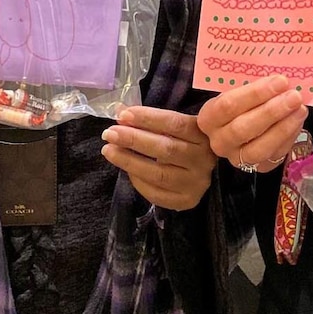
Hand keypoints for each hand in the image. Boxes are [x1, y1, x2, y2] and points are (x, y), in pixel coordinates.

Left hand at [100, 107, 216, 209]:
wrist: (199, 171)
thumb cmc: (184, 142)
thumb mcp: (173, 127)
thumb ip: (150, 120)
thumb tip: (120, 112)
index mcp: (203, 134)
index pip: (174, 123)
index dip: (147, 118)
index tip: (123, 115)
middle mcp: (203, 159)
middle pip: (165, 149)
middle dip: (133, 139)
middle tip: (109, 133)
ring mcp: (196, 182)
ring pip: (158, 174)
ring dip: (129, 161)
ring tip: (109, 151)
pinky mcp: (187, 201)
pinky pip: (156, 193)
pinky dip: (137, 181)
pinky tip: (126, 171)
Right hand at [197, 75, 306, 171]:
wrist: (240, 127)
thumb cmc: (241, 104)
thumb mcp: (239, 92)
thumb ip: (255, 87)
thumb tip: (281, 80)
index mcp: (209, 118)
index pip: (228, 105)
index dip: (255, 93)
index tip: (280, 81)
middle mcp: (219, 141)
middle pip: (243, 128)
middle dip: (271, 111)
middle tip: (294, 96)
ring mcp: (237, 158)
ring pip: (259, 148)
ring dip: (283, 128)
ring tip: (300, 109)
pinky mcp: (259, 168)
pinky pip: (275, 155)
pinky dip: (290, 137)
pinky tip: (298, 120)